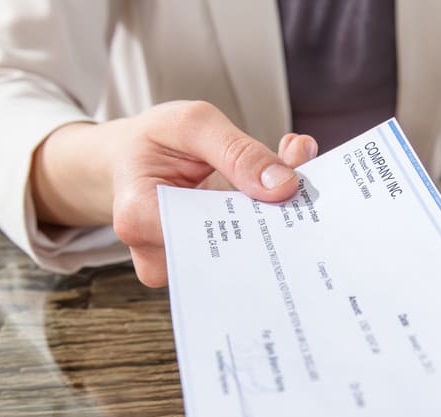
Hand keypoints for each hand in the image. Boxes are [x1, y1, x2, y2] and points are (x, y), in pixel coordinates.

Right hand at [31, 101, 317, 285]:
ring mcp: (184, 266)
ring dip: (275, 218)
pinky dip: (268, 222)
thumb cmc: (155, 141)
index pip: (208, 231)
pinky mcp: (206, 267)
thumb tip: (283, 186)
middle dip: (273, 217)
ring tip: (296, 178)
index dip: (255, 214)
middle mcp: (160, 253)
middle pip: (232, 251)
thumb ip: (237, 151)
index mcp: (139, 217)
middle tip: (306, 186)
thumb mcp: (191, 125)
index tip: (292, 190)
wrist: (134, 159)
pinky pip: (247, 252)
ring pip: (245, 255)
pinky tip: (281, 191)